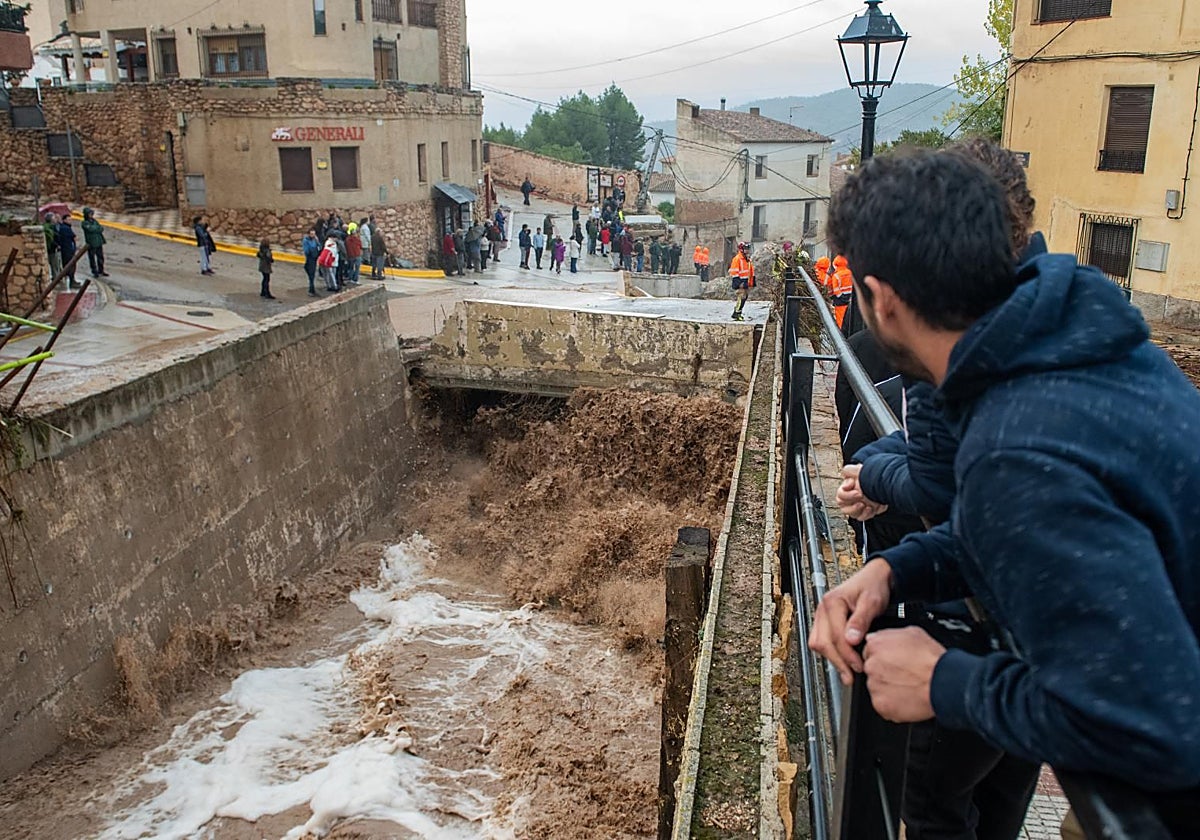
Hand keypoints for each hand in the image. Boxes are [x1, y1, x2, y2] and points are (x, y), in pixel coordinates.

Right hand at [808, 558, 893, 684]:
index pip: (835, 635)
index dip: (847, 654)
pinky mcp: (825, 622)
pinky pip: (821, 641)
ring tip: (848, 672)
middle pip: (822, 642)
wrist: (874, 578)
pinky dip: (831, 653)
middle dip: (837, 661)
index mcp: (832, 602)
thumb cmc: (873, 586)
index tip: (859, 666)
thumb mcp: (871, 602)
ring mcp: (821, 616)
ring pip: (818, 643)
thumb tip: (851, 640)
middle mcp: (822, 609)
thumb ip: (861, 620)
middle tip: (851, 675)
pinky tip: (843, 662)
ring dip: (832, 659)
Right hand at [837, 464, 888, 520]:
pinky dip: (867, 514)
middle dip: (852, 505)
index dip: (847, 495)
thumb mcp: (859, 470)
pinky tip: (872, 508)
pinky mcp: (866, 513)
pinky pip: (863, 517)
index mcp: (847, 490)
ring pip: (853, 515)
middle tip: (860, 498)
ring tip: (865, 505)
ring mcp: (859, 507)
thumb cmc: (871, 477)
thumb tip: (844, 473)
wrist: (885, 483)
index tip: (856, 491)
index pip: (840, 496)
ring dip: (858, 510)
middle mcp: (851, 500)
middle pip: (844, 508)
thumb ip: (849, 470)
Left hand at [862, 627, 944, 722]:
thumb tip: (882, 637)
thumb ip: (890, 635)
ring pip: (877, 687)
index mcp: (876, 645)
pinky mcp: (880, 704)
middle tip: (903, 675)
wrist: (944, 684)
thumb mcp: (913, 633)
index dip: (884, 657)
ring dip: (888, 688)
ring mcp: (875, 686)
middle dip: (884, 673)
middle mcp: (871, 665)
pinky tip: (907, 698)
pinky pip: (882, 704)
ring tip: (908, 687)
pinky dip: (892, 704)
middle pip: (872, 669)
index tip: (894, 662)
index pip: (870, 651)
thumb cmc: (932, 660)